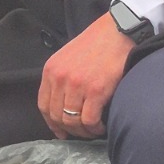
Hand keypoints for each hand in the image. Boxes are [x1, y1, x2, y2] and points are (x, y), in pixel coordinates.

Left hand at [37, 13, 133, 137]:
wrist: (119, 30)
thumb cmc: (98, 42)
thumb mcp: (68, 56)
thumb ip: (62, 78)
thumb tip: (63, 105)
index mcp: (51, 70)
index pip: (44, 106)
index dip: (52, 123)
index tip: (61, 131)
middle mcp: (60, 78)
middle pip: (57, 116)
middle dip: (68, 130)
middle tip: (81, 133)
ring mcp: (77, 85)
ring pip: (72, 121)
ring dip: (83, 131)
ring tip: (93, 130)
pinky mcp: (96, 90)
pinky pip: (90, 120)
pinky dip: (95, 128)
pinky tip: (101, 126)